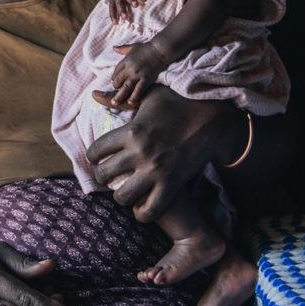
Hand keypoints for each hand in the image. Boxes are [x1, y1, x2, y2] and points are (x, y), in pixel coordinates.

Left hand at [85, 86, 242, 222]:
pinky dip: (142, 212)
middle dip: (102, 175)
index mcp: (131, 131)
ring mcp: (155, 171)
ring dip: (120, 194)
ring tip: (125, 188)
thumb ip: (120, 99)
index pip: (95, 151)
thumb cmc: (177, 104)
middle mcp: (140, 153)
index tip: (98, 157)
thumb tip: (93, 94)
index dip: (93, 156)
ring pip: (121, 197)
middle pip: (103, 175)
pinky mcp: (171, 185)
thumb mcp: (149, 96)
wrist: (211, 121)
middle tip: (109, 174)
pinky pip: (148, 211)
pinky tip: (142, 203)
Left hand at [107, 42, 166, 106]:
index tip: (115, 82)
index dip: (114, 78)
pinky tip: (131, 102)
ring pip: (126, 87)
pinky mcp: (146, 79)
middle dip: (116, 87)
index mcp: (125, 61)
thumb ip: (122, 49)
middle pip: (118, 80)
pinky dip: (134, 96)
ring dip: (119, 95)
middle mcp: (130, 69)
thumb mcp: (132, 47)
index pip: (115, 72)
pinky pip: (138, 90)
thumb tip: (114, 48)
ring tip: (115, 103)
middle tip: (116, 91)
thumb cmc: (146, 48)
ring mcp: (137, 74)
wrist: (159, 49)